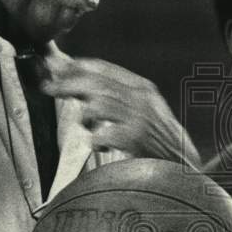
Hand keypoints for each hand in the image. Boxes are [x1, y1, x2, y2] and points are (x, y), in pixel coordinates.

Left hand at [38, 49, 200, 168]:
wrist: (182, 164)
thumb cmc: (156, 138)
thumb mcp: (142, 109)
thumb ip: (116, 95)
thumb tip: (79, 82)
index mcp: (143, 88)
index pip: (104, 69)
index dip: (76, 67)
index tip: (55, 68)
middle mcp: (142, 100)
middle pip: (95, 84)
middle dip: (67, 84)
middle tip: (49, 88)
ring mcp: (139, 119)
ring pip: (96, 106)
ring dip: (84, 116)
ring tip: (86, 125)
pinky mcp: (134, 140)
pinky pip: (100, 134)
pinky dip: (95, 139)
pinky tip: (100, 144)